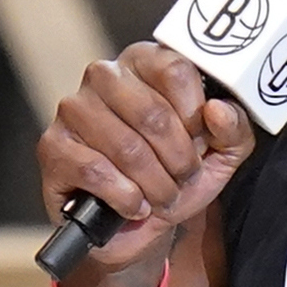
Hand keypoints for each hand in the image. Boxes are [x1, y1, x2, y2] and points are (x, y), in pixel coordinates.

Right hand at [36, 41, 254, 269]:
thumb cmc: (176, 175)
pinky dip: (126, 198)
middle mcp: (104, 75)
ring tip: (161, 196)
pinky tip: (134, 205)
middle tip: (183, 178)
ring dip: (156, 185)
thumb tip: (218, 110)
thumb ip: (233, 128)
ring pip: (126, 148)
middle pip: (153, 113)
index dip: (195, 115)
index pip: (175, 69)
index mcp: (145, 62)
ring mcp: (73, 109)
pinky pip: (96, 172)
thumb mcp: (220, 153)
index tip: (200, 141)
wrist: (138, 224)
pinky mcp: (52, 147)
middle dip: (179, 159)